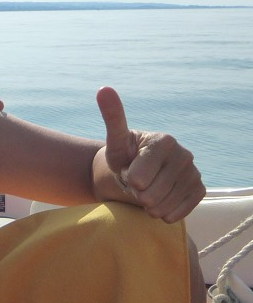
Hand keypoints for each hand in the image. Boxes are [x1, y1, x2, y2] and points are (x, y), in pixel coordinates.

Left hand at [96, 86, 203, 221]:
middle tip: (135, 184)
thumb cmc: (121, 159)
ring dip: (148, 206)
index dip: (127, 179)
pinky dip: (163, 213)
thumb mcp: (114, 141)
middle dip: (136, 194)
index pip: (139, 177)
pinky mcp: (199, 190)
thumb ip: (112, 117)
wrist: (132, 177)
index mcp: (164, 141)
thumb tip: (103, 89)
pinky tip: (158, 202)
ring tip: (144, 193)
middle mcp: (185, 154)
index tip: (127, 171)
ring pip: (162, 206)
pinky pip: (178, 212)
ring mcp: (194, 173)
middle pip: (150, 194)